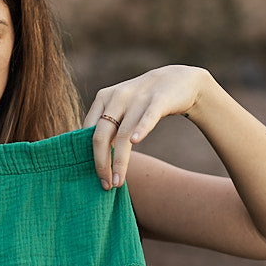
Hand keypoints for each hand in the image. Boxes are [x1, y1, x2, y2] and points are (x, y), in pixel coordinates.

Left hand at [83, 65, 209, 188]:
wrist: (178, 80)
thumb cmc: (144, 102)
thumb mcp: (121, 109)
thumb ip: (107, 127)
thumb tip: (94, 158)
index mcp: (103, 98)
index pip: (88, 131)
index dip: (89, 156)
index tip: (95, 177)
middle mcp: (117, 97)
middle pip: (101, 135)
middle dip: (101, 163)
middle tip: (106, 185)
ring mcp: (138, 98)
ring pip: (123, 134)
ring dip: (119, 161)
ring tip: (118, 181)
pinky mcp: (159, 100)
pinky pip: (148, 117)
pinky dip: (141, 129)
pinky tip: (136, 142)